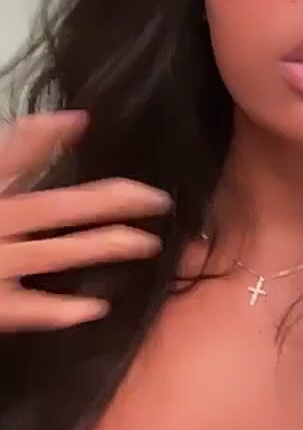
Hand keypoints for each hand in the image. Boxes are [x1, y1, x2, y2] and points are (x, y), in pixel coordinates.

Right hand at [0, 111, 171, 329]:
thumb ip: (18, 147)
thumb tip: (77, 118)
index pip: (12, 152)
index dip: (45, 135)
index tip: (87, 122)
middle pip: (56, 206)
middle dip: (111, 201)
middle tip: (160, 199)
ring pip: (54, 254)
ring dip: (104, 247)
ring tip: (147, 243)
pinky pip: (27, 310)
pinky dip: (60, 311)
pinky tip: (96, 308)